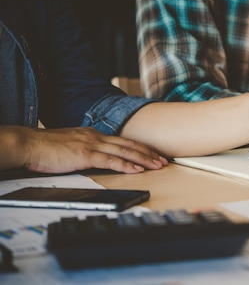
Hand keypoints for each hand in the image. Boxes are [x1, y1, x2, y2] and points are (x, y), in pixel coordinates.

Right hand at [1, 126, 167, 173]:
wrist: (28, 144)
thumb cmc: (45, 148)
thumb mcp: (70, 146)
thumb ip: (84, 150)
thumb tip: (95, 159)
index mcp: (92, 134)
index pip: (122, 141)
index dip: (140, 148)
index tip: (152, 154)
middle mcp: (95, 137)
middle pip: (129, 144)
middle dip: (149, 153)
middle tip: (164, 160)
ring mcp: (91, 144)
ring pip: (125, 151)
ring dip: (144, 159)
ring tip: (157, 165)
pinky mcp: (85, 155)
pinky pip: (111, 160)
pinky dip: (127, 165)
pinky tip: (137, 169)